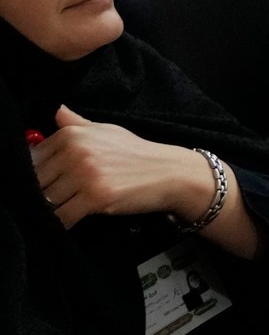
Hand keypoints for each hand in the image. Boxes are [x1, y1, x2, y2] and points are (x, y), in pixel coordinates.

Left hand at [30, 106, 214, 228]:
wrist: (171, 172)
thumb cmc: (137, 153)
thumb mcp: (107, 131)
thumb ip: (77, 123)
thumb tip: (56, 111)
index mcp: (73, 134)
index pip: (31, 160)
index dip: (36, 175)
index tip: (49, 182)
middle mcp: (76, 151)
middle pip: (35, 182)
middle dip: (42, 194)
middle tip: (58, 198)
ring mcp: (85, 174)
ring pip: (46, 202)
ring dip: (53, 209)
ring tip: (66, 208)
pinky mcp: (95, 197)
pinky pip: (62, 217)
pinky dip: (63, 222)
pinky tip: (74, 218)